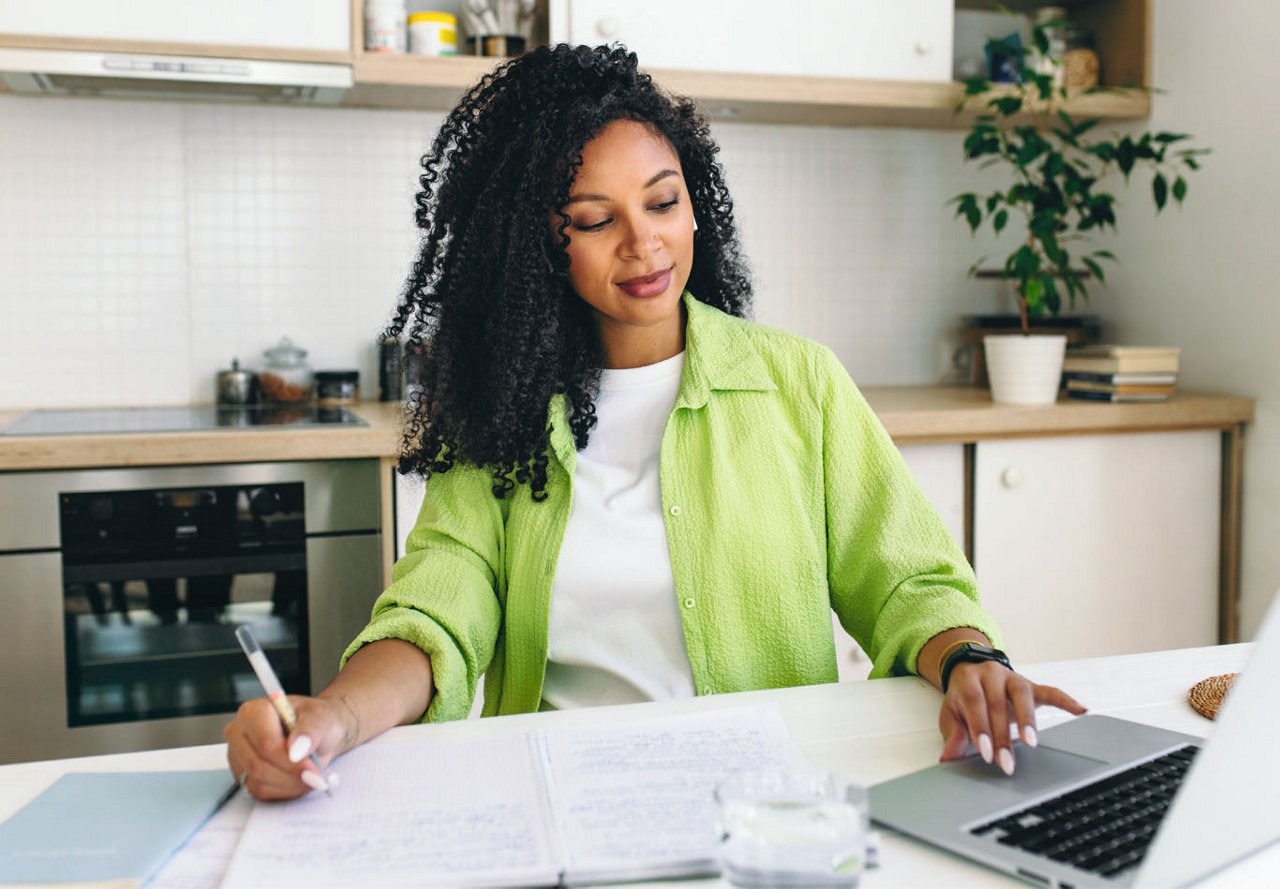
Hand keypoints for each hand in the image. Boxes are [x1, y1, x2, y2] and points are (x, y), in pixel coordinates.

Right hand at [224, 695, 350, 800]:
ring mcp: (238, 755)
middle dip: (290, 774)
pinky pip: (258, 791)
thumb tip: (297, 749)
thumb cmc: (315, 722)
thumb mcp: (322, 718)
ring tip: (308, 774)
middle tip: (314, 775)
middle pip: (257, 765)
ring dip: (288, 784)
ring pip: (257, 781)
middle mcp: (239, 732)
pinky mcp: (242, 774)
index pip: (265, 743)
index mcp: (254, 711)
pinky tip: (297, 779)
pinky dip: (283, 790)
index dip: (288, 760)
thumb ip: (311, 730)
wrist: (316, 735)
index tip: (311, 768)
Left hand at [938, 661, 1085, 774]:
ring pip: (1023, 695)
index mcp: (969, 680)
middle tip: (1006, 762)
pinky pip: (1051, 692)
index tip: (986, 752)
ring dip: (1028, 720)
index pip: (976, 703)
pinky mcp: (1032, 686)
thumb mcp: (951, 713)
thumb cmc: (963, 698)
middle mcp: (992, 674)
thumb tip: (948, 758)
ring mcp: (1013, 678)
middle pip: (999, 704)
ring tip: (1032, 742)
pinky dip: (1066, 701)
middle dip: (1003, 736)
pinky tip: (1081, 711)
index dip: (981, 728)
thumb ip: (953, 734)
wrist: (971, 672)